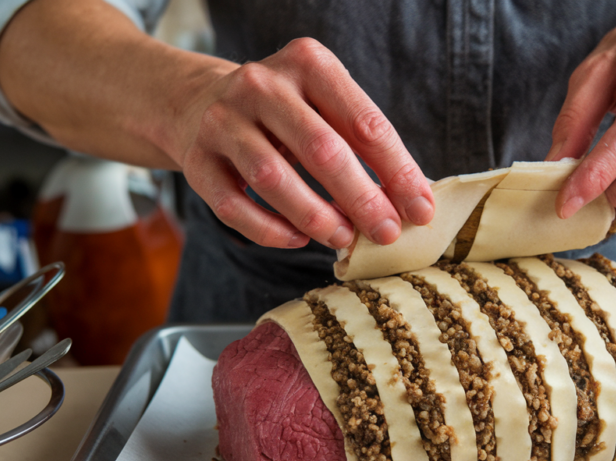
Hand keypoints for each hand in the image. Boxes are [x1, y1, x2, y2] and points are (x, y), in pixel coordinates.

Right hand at [176, 38, 433, 248]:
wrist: (195, 102)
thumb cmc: (283, 113)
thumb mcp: (323, 106)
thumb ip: (362, 144)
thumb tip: (410, 200)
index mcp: (308, 63)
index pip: (364, 122)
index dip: (398, 171)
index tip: (420, 209)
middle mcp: (262, 85)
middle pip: (322, 150)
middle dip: (362, 199)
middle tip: (386, 233)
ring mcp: (223, 120)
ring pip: (274, 178)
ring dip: (316, 217)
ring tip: (344, 239)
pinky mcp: (196, 159)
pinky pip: (235, 206)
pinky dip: (271, 230)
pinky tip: (298, 240)